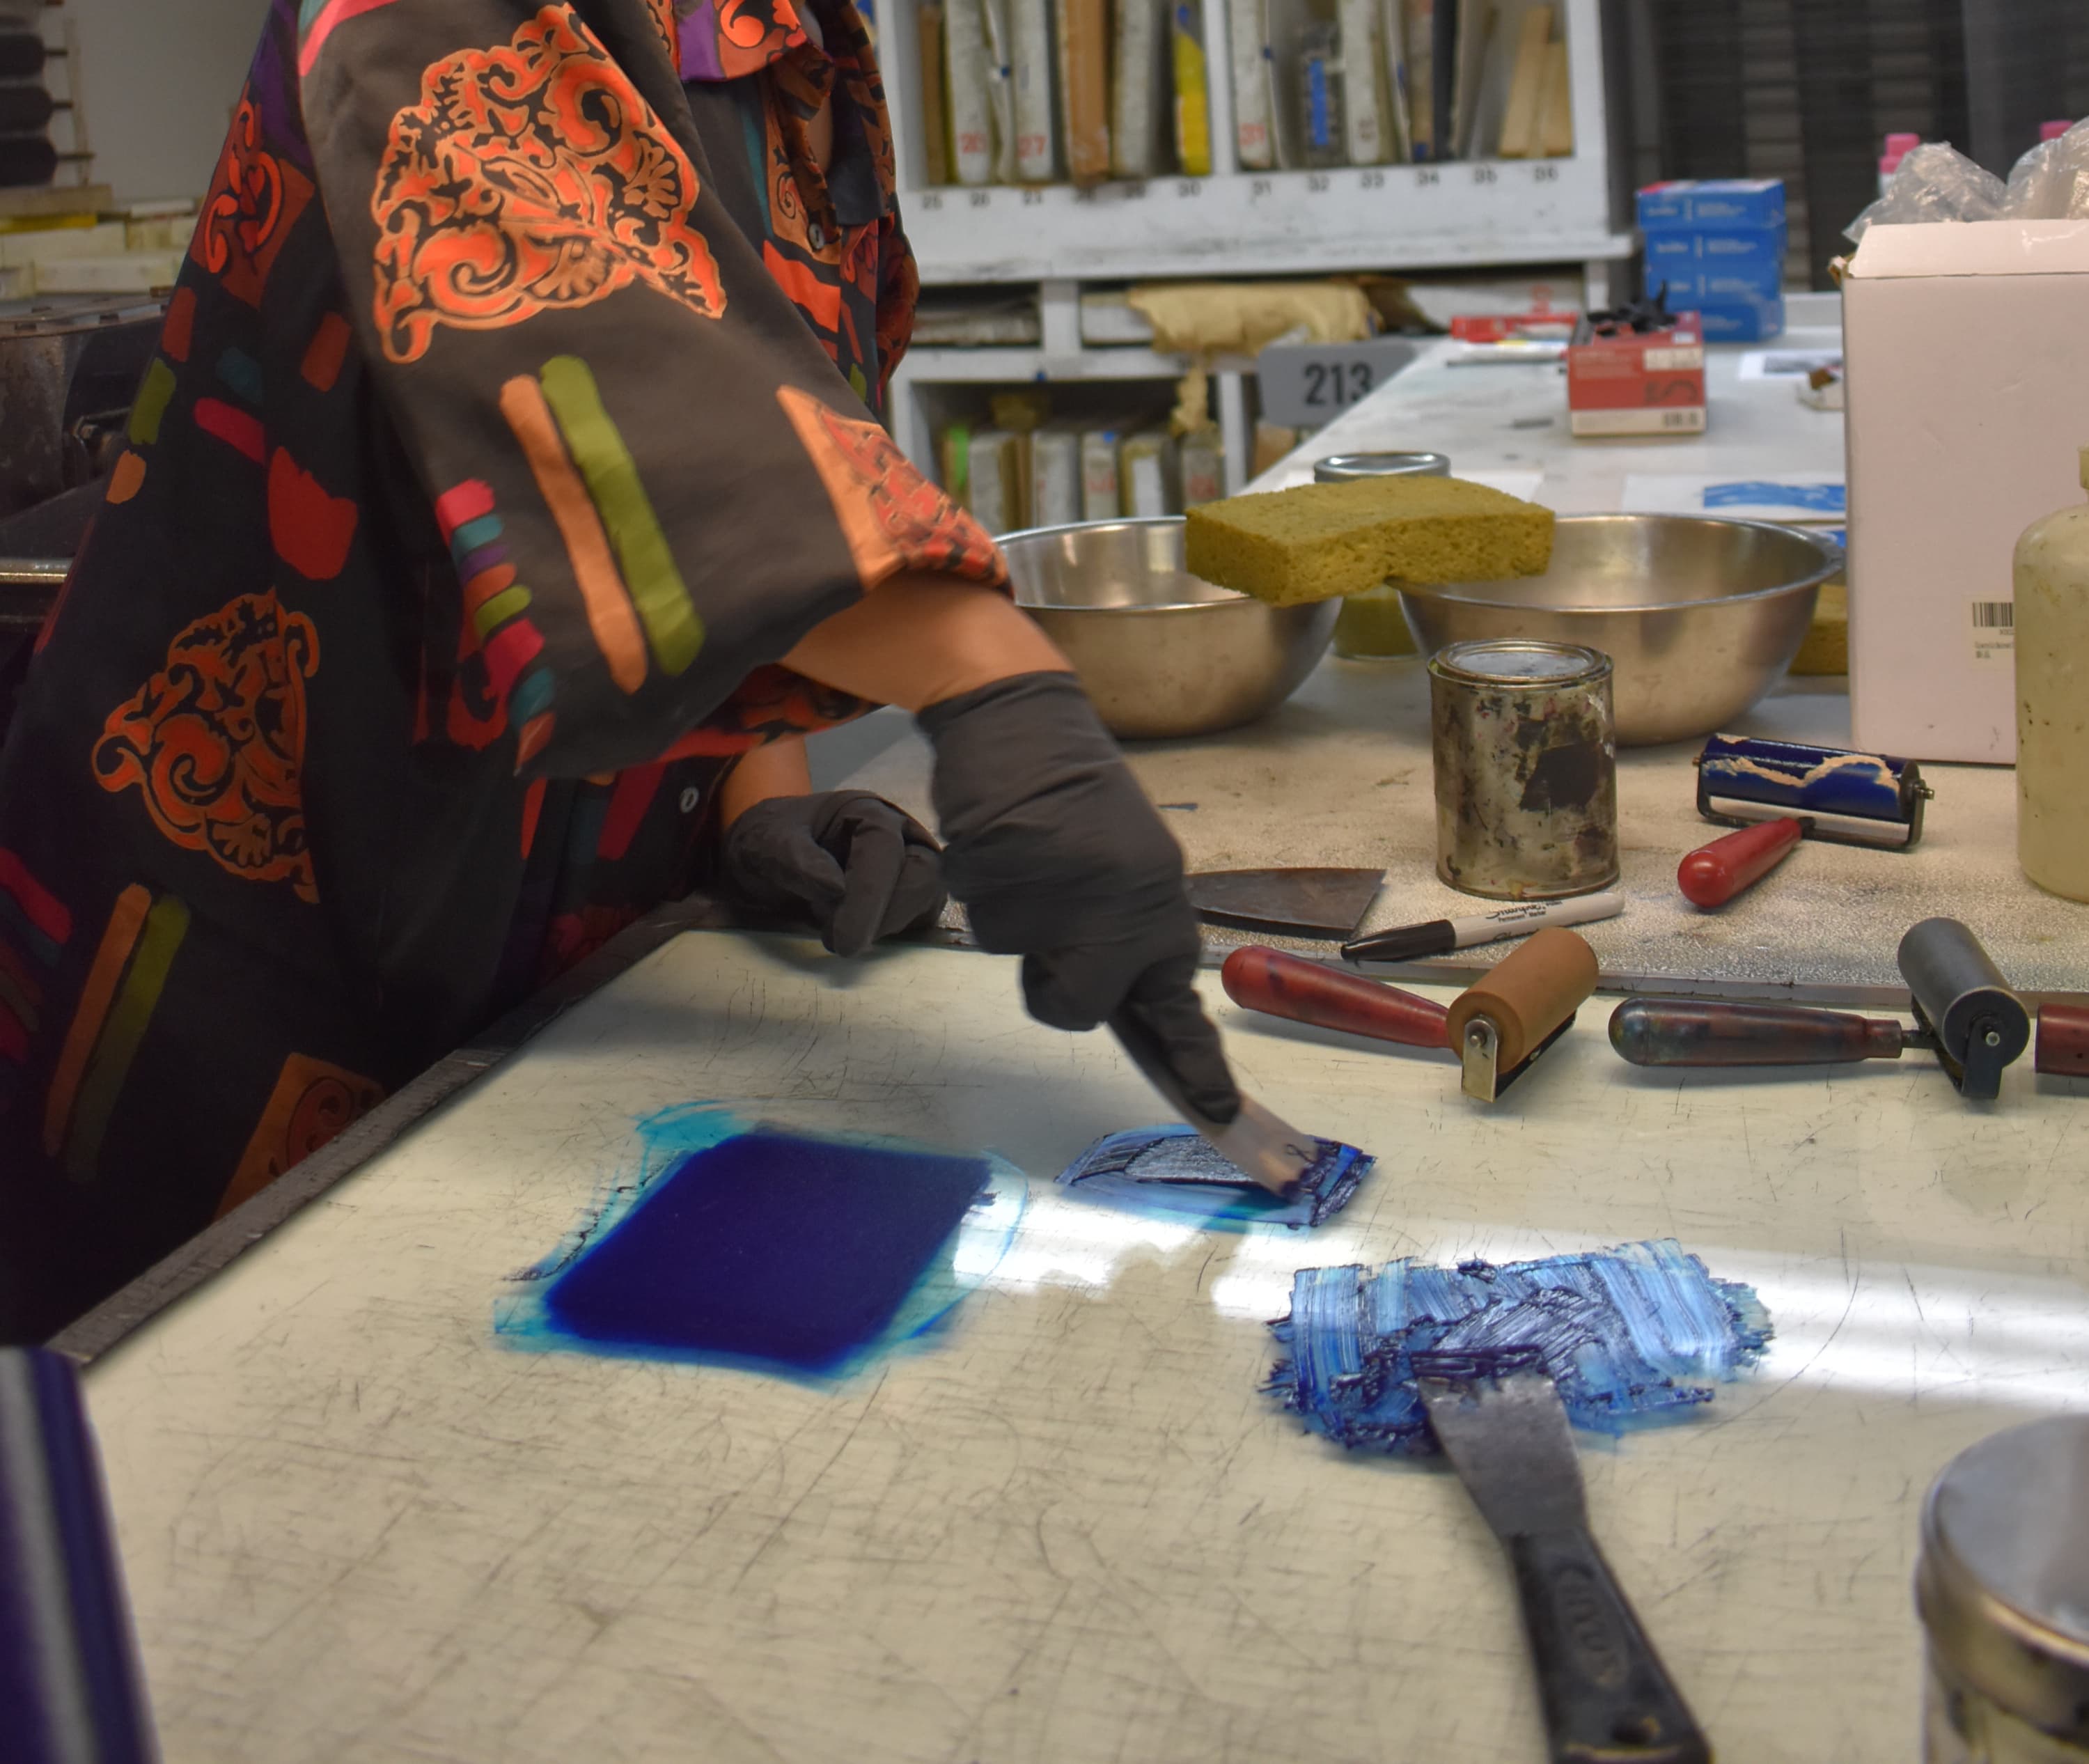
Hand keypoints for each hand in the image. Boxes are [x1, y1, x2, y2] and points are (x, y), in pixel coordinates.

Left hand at [719, 791, 945, 957]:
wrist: (766, 861)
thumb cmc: (768, 845)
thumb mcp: (766, 844)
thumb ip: (797, 860)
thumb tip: (837, 889)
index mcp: (864, 811)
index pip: (884, 846)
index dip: (870, 894)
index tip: (845, 939)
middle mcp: (897, 835)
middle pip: (922, 873)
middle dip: (886, 915)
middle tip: (842, 943)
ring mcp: (908, 867)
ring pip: (927, 899)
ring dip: (888, 928)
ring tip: (837, 935)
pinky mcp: (909, 899)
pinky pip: (920, 920)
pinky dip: (895, 937)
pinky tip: (858, 938)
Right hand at [916, 672, 1241, 1124]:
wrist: (1025, 724)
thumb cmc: (1078, 801)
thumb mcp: (1129, 869)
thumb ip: (1125, 937)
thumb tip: (1115, 1001)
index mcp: (1159, 906)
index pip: (1178, 1006)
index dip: (1197, 1064)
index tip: (1219, 1113)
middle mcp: (1120, 905)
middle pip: (1078, 1007)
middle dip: (1051, 984)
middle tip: (1048, 934)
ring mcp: (1058, 891)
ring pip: (1018, 956)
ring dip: (1013, 918)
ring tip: (1030, 860)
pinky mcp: (1000, 872)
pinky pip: (978, 914)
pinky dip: (982, 885)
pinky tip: (1002, 842)